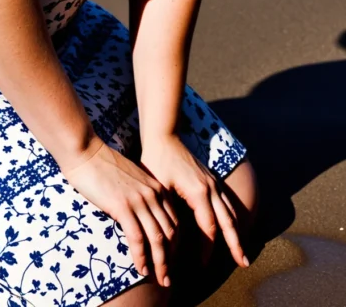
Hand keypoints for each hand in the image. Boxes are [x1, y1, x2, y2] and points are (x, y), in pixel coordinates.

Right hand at [60, 137, 178, 287]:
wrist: (85, 151)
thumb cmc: (102, 165)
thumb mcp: (130, 179)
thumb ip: (140, 195)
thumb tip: (140, 215)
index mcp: (156, 187)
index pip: (174, 222)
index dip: (175, 245)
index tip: (171, 261)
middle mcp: (152, 194)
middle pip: (170, 233)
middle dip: (171, 258)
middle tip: (167, 278)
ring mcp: (138, 200)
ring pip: (157, 239)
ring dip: (160, 263)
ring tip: (159, 279)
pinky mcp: (123, 206)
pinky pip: (138, 238)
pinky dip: (141, 256)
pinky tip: (141, 269)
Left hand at [140, 134, 248, 269]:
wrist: (163, 135)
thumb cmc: (157, 161)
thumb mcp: (160, 189)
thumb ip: (170, 212)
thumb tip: (173, 238)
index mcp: (199, 192)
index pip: (209, 227)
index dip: (207, 248)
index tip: (203, 265)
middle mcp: (211, 188)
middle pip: (228, 221)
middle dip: (236, 243)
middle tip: (243, 264)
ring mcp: (213, 182)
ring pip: (230, 211)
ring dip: (236, 232)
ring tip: (241, 251)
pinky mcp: (210, 178)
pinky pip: (226, 201)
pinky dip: (231, 217)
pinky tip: (231, 227)